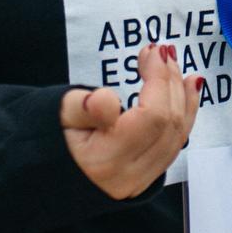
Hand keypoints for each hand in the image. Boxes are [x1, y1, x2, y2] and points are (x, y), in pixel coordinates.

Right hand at [60, 43, 201, 198]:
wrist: (46, 171)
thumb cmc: (50, 136)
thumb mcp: (59, 114)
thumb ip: (81, 107)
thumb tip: (106, 101)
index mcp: (104, 160)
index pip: (152, 116)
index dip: (159, 79)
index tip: (151, 51)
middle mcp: (127, 176)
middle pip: (168, 124)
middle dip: (171, 82)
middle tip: (162, 52)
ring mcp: (138, 182)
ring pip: (176, 136)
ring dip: (182, 97)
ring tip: (177, 67)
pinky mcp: (144, 179)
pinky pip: (173, 145)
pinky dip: (183, 116)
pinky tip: (185, 92)